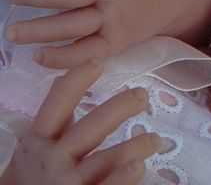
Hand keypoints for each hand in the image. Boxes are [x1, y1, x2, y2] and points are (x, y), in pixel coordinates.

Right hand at [0, 59, 159, 184]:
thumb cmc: (33, 176)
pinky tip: (138, 166)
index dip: (77, 81)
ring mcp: (65, 184)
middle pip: (90, 129)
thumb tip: (63, 77)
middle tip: (142, 95)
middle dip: (118, 109)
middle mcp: (52, 161)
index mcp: (39, 140)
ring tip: (155, 139)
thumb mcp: (36, 145)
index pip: (57, 105)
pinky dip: (122, 178)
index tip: (98, 62)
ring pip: (104, 160)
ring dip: (133, 147)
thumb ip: (55, 117)